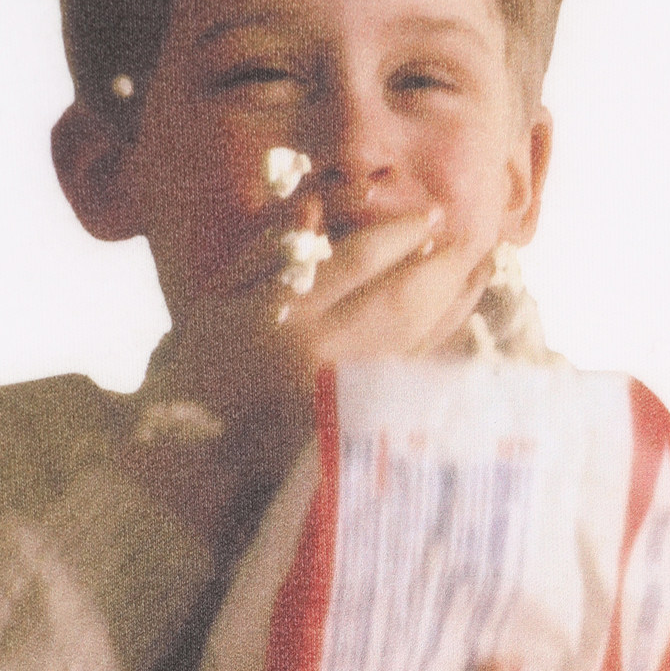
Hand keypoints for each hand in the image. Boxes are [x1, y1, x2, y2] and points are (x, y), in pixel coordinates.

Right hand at [133, 194, 495, 537]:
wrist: (190, 463)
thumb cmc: (196, 375)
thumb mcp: (216, 304)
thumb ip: (266, 252)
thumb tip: (314, 207)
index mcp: (282, 321)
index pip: (358, 262)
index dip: (398, 234)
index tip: (428, 216)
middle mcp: (323, 358)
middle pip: (403, 300)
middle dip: (444, 267)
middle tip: (471, 241)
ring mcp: (347, 398)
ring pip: (419, 338)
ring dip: (456, 302)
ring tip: (479, 271)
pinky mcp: (360, 428)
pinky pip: (413, 374)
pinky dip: (441, 342)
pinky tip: (457, 320)